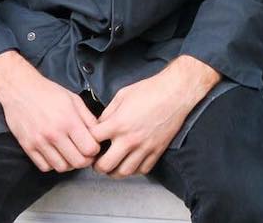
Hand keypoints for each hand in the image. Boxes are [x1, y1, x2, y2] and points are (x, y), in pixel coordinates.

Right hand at [0, 51, 99, 172]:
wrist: (20, 89)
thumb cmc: (48, 92)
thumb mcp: (74, 99)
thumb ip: (88, 118)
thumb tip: (99, 133)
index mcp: (69, 120)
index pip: (89, 149)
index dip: (95, 150)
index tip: (93, 146)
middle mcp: (54, 134)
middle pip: (77, 162)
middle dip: (85, 160)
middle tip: (85, 154)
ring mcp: (40, 142)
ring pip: (61, 167)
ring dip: (69, 164)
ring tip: (71, 154)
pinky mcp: (28, 147)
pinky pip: (45, 167)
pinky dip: (53, 164)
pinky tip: (56, 154)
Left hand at [91, 55, 220, 177]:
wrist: (175, 93)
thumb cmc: (149, 90)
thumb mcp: (122, 95)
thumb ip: (108, 112)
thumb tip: (100, 125)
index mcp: (118, 123)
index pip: (93, 140)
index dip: (88, 140)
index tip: (90, 140)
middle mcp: (129, 140)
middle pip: (105, 165)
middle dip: (97, 164)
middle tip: (96, 160)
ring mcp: (144, 148)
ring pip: (123, 172)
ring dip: (114, 171)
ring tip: (112, 164)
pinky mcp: (156, 151)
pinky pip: (142, 170)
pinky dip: (134, 169)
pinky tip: (130, 162)